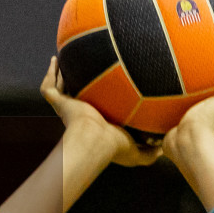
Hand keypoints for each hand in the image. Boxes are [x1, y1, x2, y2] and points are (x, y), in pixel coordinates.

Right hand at [39, 57, 161, 167]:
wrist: (95, 140)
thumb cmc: (115, 146)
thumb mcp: (138, 151)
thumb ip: (150, 152)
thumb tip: (164, 150)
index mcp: (98, 123)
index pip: (99, 110)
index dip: (102, 101)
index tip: (110, 87)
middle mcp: (82, 114)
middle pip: (78, 97)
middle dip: (80, 85)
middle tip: (87, 69)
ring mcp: (68, 108)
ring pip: (62, 89)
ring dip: (63, 76)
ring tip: (66, 61)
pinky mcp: (59, 104)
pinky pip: (49, 87)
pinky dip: (50, 74)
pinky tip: (55, 60)